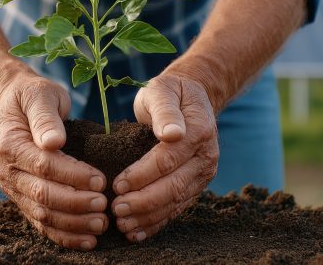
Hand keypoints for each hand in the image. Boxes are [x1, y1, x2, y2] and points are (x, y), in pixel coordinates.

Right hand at [0, 72, 108, 250]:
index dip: (73, 175)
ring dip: (73, 223)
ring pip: (42, 215)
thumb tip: (54, 142)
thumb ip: (45, 117)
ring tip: (101, 224)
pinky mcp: (22, 199)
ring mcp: (13, 188)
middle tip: (105, 206)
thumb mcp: (40, 95)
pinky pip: (41, 223)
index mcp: (9, 144)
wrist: (13, 104)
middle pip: (43, 195)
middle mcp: (7, 171)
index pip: (44, 166)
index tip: (101, 179)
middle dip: (76, 204)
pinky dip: (64, 235)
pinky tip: (87, 240)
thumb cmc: (32, 97)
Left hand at [111, 73, 218, 241]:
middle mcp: (206, 155)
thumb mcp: (162, 90)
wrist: (190, 98)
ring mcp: (203, 173)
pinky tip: (138, 232)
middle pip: (173, 185)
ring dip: (148, 216)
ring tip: (123, 224)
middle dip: (143, 201)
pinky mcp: (196, 184)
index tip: (118, 183)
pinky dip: (158, 221)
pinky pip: (177, 206)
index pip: (167, 159)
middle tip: (116, 209)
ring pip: (176, 201)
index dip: (142, 174)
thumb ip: (165, 110)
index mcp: (199, 131)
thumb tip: (172, 134)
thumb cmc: (169, 93)